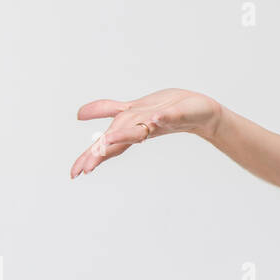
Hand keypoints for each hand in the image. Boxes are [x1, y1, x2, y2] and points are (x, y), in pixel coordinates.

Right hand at [70, 88, 220, 178]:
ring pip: (140, 130)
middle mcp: (143, 128)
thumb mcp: (133, 108)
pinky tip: (155, 120)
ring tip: (107, 141)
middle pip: (118, 141)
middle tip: (86, 169)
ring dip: (125, 135)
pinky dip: (162, 118)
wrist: (202, 112)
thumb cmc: (166, 110)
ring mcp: (160, 121)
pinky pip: (171, 116)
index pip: (107, 144)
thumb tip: (79, 115)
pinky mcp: (178, 114)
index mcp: (131, 128)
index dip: (92, 155)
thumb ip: (107, 110)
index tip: (77, 171)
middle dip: (101, 152)